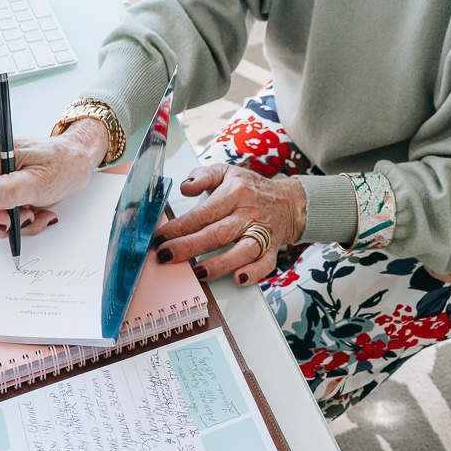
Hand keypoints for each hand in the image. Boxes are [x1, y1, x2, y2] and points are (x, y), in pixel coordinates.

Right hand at [0, 119, 109, 238]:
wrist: (77, 159)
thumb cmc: (65, 163)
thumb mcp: (42, 180)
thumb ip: (11, 191)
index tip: (8, 219)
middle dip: (0, 222)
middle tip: (28, 216)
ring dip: (12, 223)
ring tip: (35, 214)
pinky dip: (16, 220)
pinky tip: (35, 212)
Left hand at [153, 164, 306, 286]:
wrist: (289, 202)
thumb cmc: (251, 189)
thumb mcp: (226, 172)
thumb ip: (203, 175)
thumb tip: (185, 187)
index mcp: (235, 193)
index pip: (204, 213)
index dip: (180, 227)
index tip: (161, 237)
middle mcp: (248, 213)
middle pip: (218, 233)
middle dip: (189, 246)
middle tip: (166, 255)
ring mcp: (262, 232)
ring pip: (241, 251)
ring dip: (219, 264)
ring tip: (197, 272)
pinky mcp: (272, 248)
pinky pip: (266, 263)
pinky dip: (254, 272)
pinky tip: (238, 278)